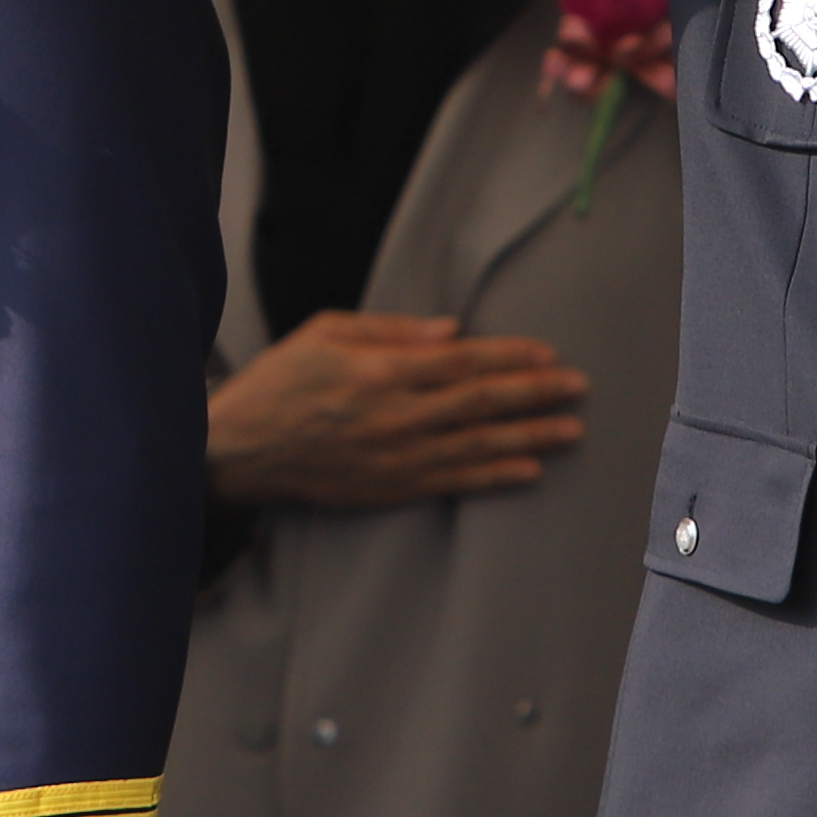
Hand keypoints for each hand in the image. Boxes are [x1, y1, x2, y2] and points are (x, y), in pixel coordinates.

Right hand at [207, 311, 590, 509]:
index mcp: (381, 370)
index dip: (511, 357)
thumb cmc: (280, 381)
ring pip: (478, 446)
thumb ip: (390, 329)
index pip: (463, 361)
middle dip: (536, 394)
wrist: (238, 447)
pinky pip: (454, 483)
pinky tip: (530, 471)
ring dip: (530, 438)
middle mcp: (395, 415)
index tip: (548, 354)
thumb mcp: (325, 332)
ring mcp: (395, 457)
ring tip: (572, 432)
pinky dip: (495, 478)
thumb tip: (451, 332)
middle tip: (579, 388)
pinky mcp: (390, 488)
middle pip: (481, 402)